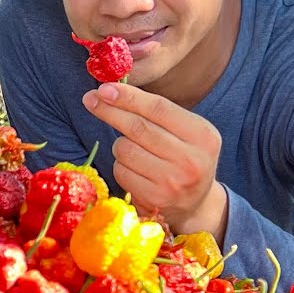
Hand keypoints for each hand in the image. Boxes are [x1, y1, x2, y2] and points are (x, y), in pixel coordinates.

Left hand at [82, 83, 227, 239]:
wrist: (196, 204)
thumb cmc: (185, 158)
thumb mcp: (186, 132)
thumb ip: (157, 113)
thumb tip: (111, 92)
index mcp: (202, 135)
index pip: (158, 108)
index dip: (128, 97)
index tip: (104, 88)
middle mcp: (190, 159)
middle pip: (138, 127)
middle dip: (110, 111)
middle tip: (90, 99)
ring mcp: (171, 182)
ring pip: (124, 149)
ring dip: (120, 145)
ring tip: (135, 151)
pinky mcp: (153, 199)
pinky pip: (121, 171)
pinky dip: (121, 166)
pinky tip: (135, 170)